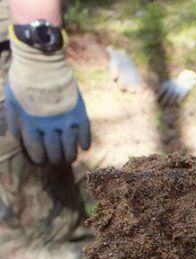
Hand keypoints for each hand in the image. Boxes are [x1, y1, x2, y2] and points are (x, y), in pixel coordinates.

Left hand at [6, 32, 90, 164]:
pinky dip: (85, 142)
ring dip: (70, 155)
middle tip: (57, 161)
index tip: (42, 161)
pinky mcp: (79, 113)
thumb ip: (14, 121)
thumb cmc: (23, 81)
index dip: (40, 159)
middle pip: (55, 151)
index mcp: (31, 124)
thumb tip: (17, 138)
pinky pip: (85, 133)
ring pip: (71, 147)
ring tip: (70, 158)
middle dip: (55, 159)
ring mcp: (65, 120)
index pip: (36, 150)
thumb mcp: (12, 101)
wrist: (41, 62)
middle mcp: (49, 126)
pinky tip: (84, 147)